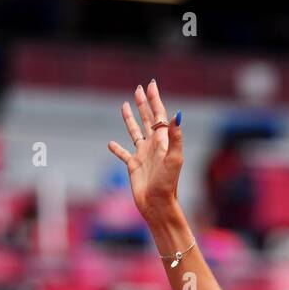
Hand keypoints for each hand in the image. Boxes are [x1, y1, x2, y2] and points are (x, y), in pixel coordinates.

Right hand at [107, 79, 182, 220]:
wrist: (158, 205)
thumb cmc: (167, 184)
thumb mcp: (174, 158)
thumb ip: (175, 136)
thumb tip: (178, 114)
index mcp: (163, 142)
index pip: (159, 115)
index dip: (155, 99)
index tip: (150, 84)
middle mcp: (153, 146)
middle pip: (147, 119)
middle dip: (144, 104)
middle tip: (139, 88)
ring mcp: (143, 156)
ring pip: (134, 132)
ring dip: (130, 119)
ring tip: (125, 105)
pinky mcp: (133, 167)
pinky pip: (123, 154)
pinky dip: (116, 149)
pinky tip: (110, 143)